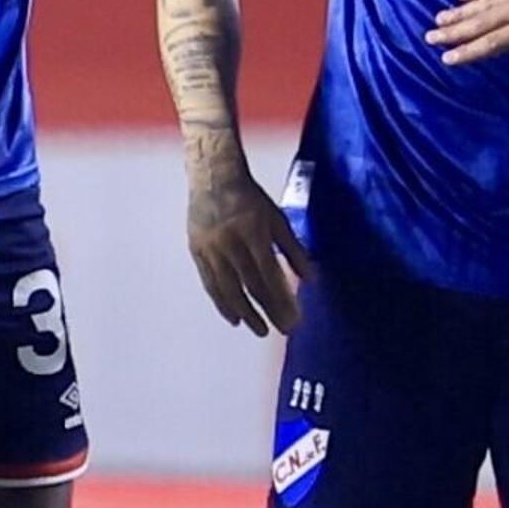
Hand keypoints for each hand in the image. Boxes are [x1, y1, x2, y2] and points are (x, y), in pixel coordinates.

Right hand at [184, 138, 310, 335]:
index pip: (269, 274)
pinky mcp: (197, 251)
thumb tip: (311, 279)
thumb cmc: (251, 198)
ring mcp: (211, 248)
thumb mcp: (277, 218)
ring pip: (227, 288)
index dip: (281, 299)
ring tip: (258, 329)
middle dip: (266, 310)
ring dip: (244, 312)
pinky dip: (221, 303)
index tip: (293, 318)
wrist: (213, 176)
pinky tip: (233, 318)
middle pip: (249, 285)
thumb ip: (293, 249)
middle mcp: (230, 243)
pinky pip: (210, 282)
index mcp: (253, 232)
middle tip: (279, 331)